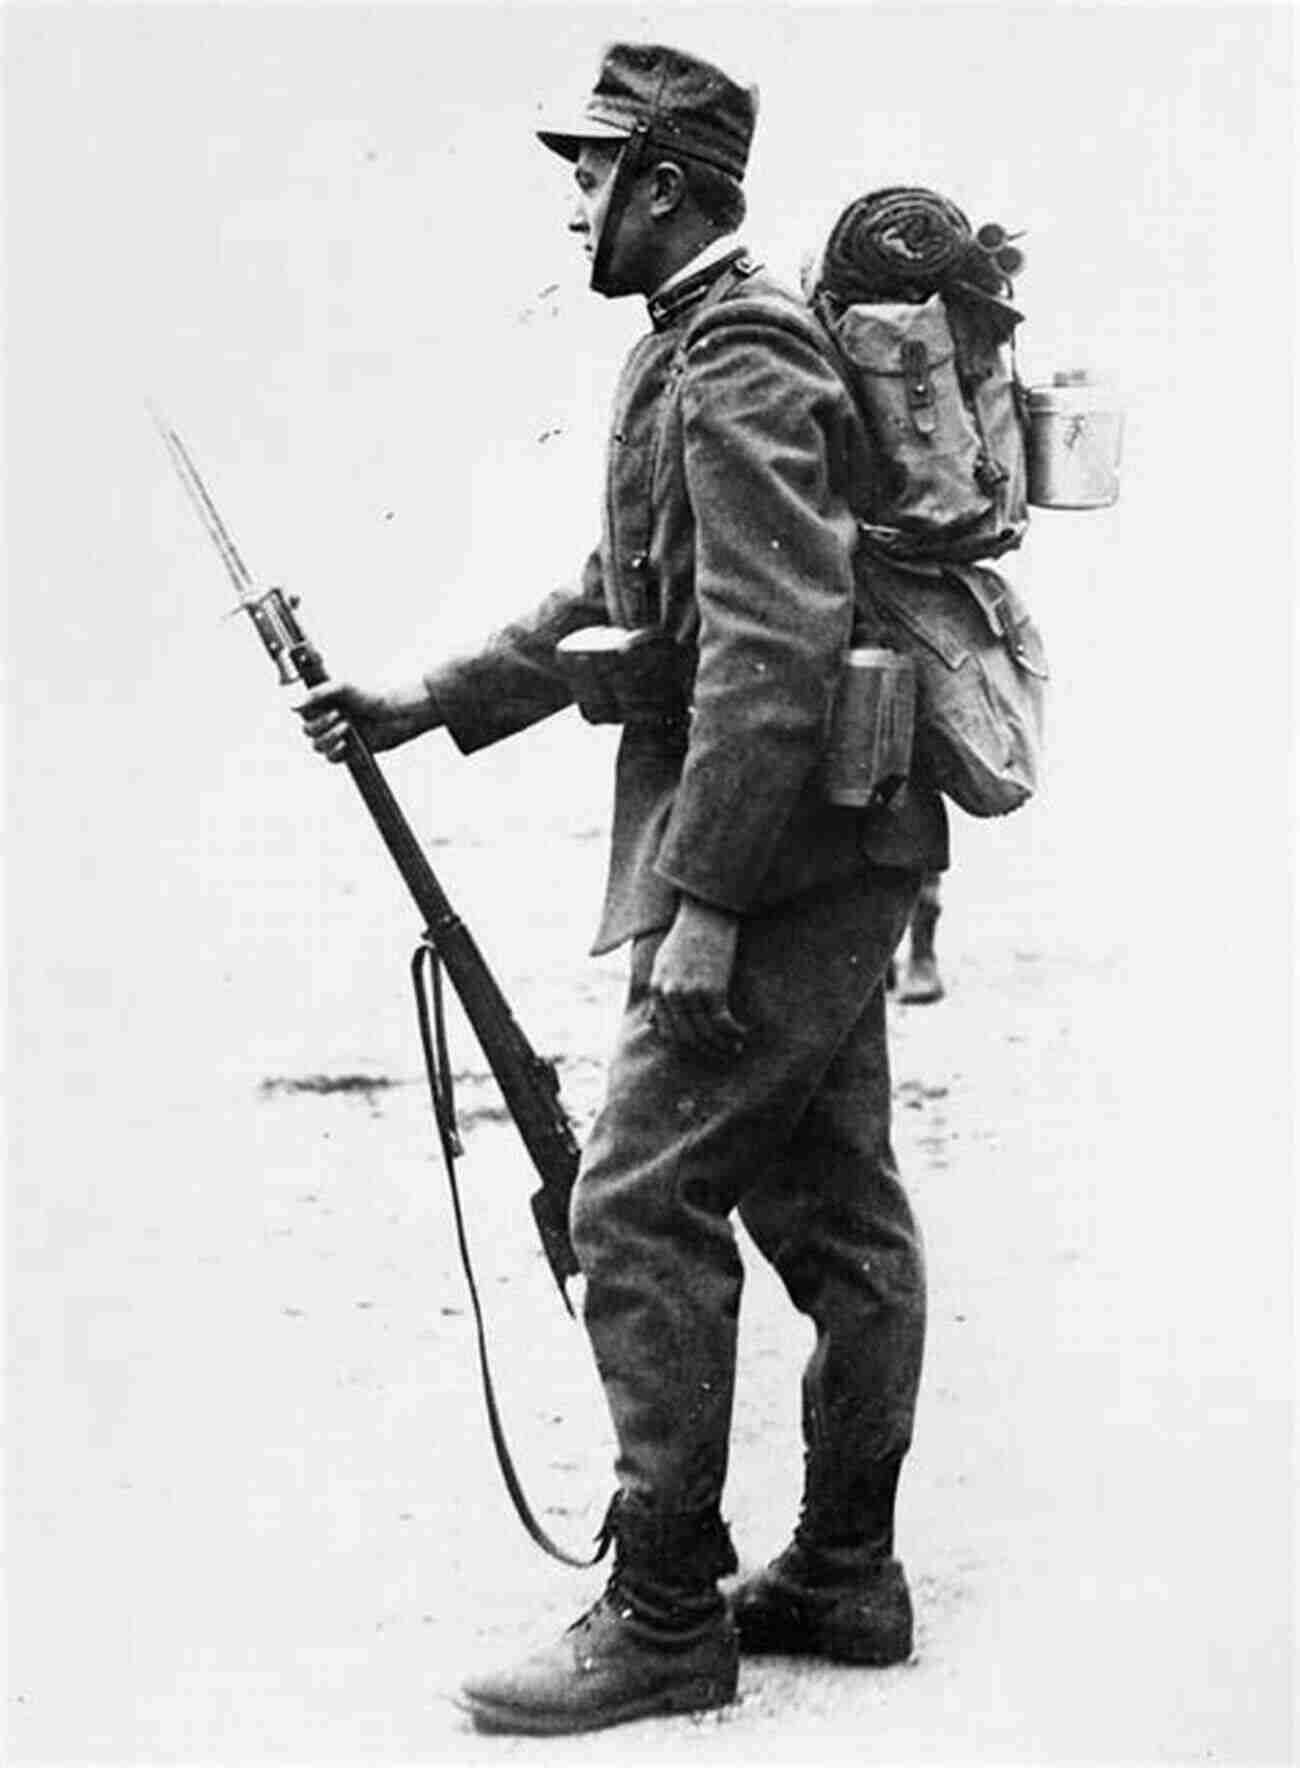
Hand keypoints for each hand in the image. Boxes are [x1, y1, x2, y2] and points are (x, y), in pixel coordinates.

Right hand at [295, 678, 442, 761]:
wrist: (395, 714)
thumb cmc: (371, 696)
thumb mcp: (343, 687)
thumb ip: (317, 694)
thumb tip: (292, 705)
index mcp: (324, 704)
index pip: (302, 713)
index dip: (307, 713)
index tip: (320, 707)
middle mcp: (328, 720)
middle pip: (307, 731)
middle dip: (322, 724)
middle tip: (340, 715)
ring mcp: (337, 736)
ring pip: (317, 746)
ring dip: (330, 737)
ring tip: (347, 726)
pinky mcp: (348, 751)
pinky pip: (331, 758)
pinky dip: (336, 751)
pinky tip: (347, 743)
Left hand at [648, 896, 746, 1058]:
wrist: (706, 911)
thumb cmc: (686, 935)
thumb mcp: (663, 964)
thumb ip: (657, 994)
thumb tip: (651, 1023)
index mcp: (656, 989)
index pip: (667, 1031)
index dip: (685, 1045)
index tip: (701, 1049)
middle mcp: (670, 995)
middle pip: (686, 1037)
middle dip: (705, 1051)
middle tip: (721, 1055)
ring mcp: (691, 993)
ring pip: (705, 1034)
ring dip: (721, 1046)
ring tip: (735, 1048)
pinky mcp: (713, 989)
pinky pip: (722, 1023)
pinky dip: (733, 1033)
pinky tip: (743, 1034)